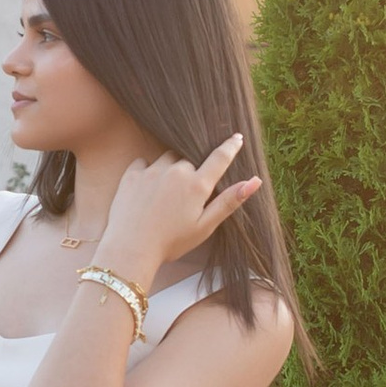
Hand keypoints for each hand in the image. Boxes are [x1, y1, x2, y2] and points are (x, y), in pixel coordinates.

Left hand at [95, 135, 262, 295]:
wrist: (131, 249)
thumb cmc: (171, 242)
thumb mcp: (205, 226)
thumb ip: (229, 202)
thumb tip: (255, 180)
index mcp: (197, 185)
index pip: (219, 158)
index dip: (230, 146)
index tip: (236, 137)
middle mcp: (176, 171)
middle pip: (190, 159)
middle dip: (192, 170)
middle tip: (186, 194)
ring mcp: (152, 170)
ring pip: (168, 158)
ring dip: (171, 169)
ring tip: (166, 192)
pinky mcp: (131, 174)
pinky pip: (144, 162)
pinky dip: (148, 171)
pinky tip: (147, 188)